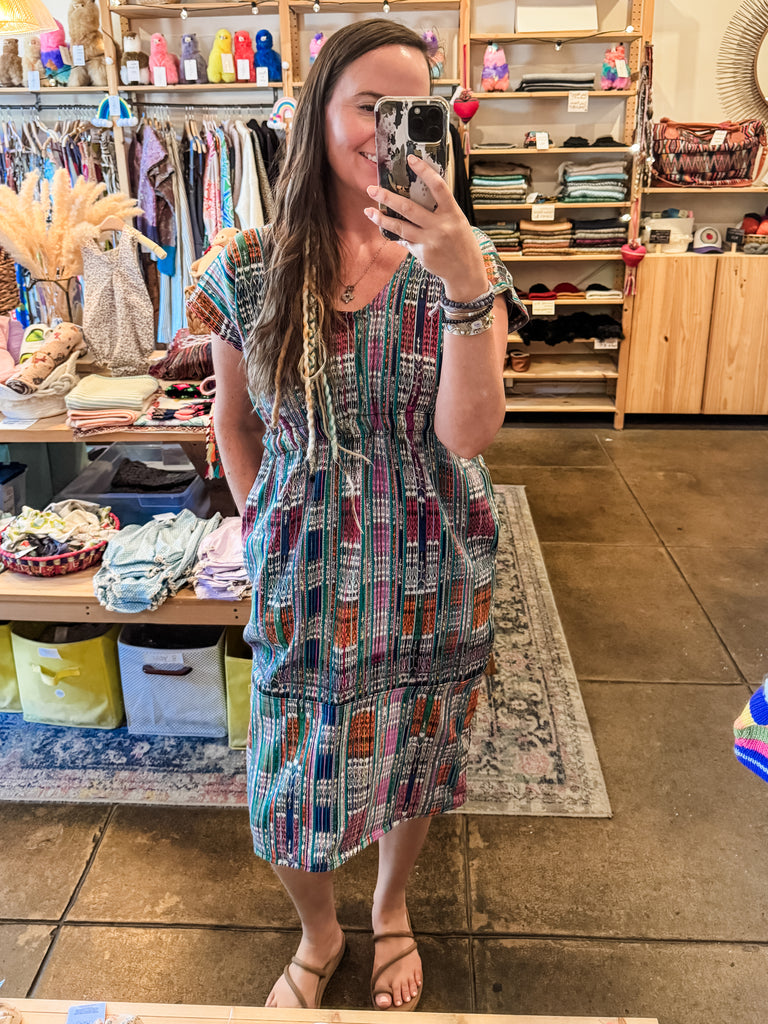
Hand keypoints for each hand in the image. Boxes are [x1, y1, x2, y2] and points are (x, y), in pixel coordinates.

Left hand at [364, 154, 487, 300]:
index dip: (424, 171)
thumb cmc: (461, 242)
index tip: (411, 159)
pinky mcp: (422, 254)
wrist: (465, 272)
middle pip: (409, 208)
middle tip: (372, 189)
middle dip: (388, 198)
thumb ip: (440, 209)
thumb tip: (417, 195)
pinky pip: (405, 240)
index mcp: (452, 213)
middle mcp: (441, 226)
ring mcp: (430, 241)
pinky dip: (397, 234)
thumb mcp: (457, 221)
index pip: (438, 187)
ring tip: (369, 211)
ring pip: (400, 227)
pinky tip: (388, 229)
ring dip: (382, 219)